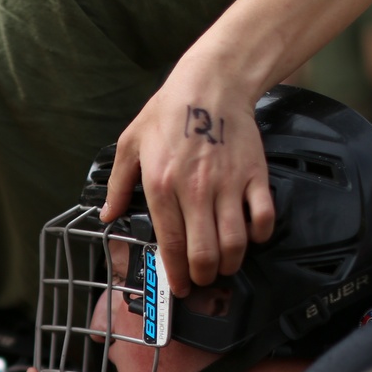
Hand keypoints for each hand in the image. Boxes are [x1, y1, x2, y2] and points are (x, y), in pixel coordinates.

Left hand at [102, 73, 274, 296]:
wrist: (211, 84)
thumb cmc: (169, 112)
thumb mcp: (131, 143)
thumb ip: (119, 184)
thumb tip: (107, 216)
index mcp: (161, 185)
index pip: (171, 244)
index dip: (177, 274)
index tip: (180, 287)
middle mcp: (195, 190)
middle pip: (205, 253)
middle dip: (204, 276)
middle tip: (203, 279)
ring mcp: (228, 184)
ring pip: (235, 242)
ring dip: (232, 263)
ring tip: (226, 265)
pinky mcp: (255, 175)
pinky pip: (264, 217)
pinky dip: (260, 234)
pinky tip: (251, 236)